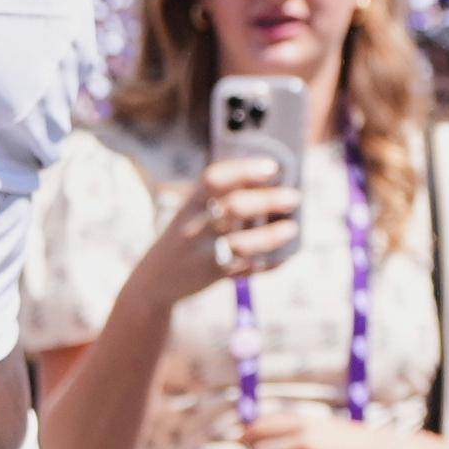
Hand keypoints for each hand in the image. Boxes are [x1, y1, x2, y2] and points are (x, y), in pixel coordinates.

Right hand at [119, 156, 300, 318]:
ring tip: (292, 228)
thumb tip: (271, 185)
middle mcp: (194, 227)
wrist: (154, 281)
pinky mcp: (212, 276)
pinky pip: (245, 269)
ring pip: (241, 244)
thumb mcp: (192, 214)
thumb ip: (221, 199)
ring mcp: (202, 253)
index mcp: (190, 204)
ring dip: (271, 235)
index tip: (272, 167)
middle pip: (233, 208)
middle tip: (294, 197)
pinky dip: (268, 263)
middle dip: (267, 200)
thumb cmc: (186, 237)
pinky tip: (284, 256)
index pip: (213, 179)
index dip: (243, 170)